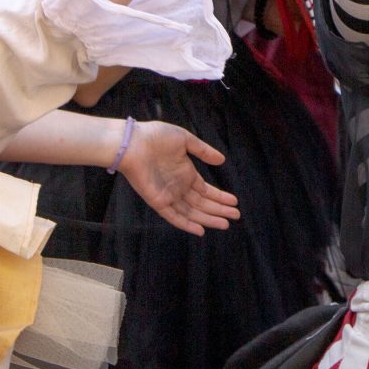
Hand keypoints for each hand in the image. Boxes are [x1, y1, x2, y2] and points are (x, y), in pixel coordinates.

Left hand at [115, 120, 240, 234]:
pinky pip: (174, 216)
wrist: (133, 143)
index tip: (234, 202)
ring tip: (225, 224)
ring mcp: (169, 195)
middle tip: (236, 216)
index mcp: (186, 173)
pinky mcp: (158, 201)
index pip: (206, 190)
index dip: (220, 196)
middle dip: (219, 210)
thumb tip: (222, 160)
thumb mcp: (185, 139)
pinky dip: (187, 224)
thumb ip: (203, 151)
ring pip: (192, 212)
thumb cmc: (156, 137)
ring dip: (209, 218)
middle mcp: (179, 187)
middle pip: (202, 203)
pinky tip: (201, 230)